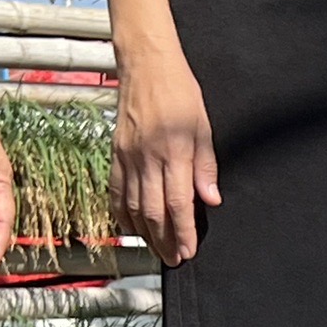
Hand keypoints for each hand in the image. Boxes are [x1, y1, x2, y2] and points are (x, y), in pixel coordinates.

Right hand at [111, 45, 219, 263]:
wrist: (146, 66)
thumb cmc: (181, 94)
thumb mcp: (204, 128)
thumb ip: (206, 167)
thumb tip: (211, 201)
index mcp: (173, 153)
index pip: (178, 204)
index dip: (184, 232)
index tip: (189, 252)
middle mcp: (146, 158)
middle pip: (153, 211)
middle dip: (164, 240)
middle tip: (175, 260)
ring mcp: (127, 156)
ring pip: (133, 205)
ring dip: (145, 232)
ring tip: (157, 250)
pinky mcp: (116, 152)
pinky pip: (116, 190)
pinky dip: (122, 213)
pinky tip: (132, 227)